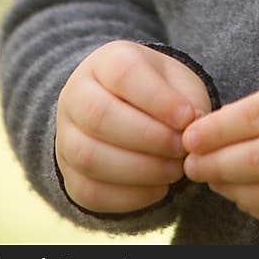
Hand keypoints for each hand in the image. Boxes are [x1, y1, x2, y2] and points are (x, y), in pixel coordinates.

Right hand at [55, 40, 211, 212]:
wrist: (127, 112)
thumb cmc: (158, 92)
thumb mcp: (177, 81)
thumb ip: (188, 99)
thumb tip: (193, 127)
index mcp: (105, 62)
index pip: (123, 73)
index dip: (157, 98)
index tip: (188, 117)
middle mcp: (76, 95)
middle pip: (100, 116)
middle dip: (149, 137)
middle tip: (182, 148)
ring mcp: (65, 136)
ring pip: (89, 156)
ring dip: (139, 169)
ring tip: (175, 170)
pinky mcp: (69, 174)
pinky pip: (89, 192)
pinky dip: (128, 197)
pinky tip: (159, 190)